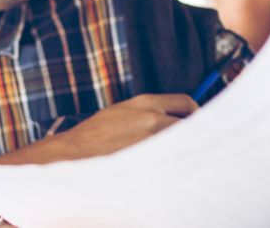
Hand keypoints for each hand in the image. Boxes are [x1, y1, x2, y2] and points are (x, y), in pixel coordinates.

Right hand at [36, 94, 197, 161]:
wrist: (74, 152)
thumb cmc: (96, 134)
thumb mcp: (123, 111)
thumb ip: (149, 112)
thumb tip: (173, 119)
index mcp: (146, 102)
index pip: (185, 102)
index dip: (194, 113)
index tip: (196, 122)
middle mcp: (152, 118)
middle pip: (188, 124)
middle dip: (192, 134)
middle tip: (192, 143)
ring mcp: (150, 139)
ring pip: (180, 143)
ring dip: (181, 149)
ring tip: (176, 157)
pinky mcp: (147, 159)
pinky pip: (168, 161)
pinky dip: (171, 163)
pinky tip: (165, 167)